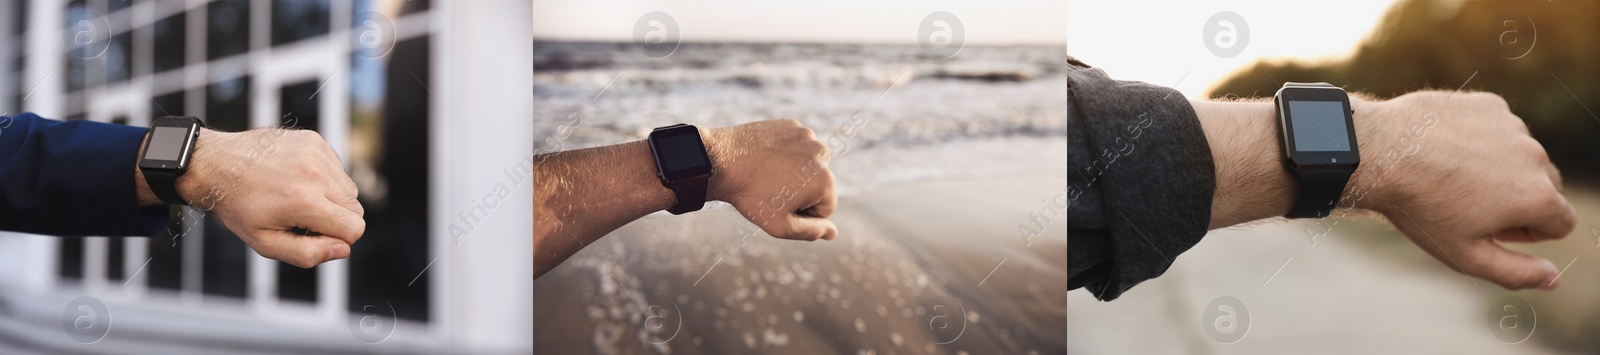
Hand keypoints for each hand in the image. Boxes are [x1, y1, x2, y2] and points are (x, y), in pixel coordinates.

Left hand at [178, 128, 365, 267]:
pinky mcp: (314, 141)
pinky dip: (325, 178)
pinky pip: (337, 168)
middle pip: (355, 210)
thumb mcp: (265, 243)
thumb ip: (307, 254)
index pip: (355, 228)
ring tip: (299, 198)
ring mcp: (316, 154)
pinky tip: (297, 179)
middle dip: (335, 220)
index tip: (312, 235)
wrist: (215, 164)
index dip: (337, 239)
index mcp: (306, 203)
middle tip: (302, 218)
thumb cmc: (238, 206)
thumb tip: (342, 249)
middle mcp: (317, 175)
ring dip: (332, 199)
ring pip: (349, 189)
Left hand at [703, 119, 838, 240]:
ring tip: (768, 174)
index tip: (780, 206)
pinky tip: (766, 158)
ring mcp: (807, 136)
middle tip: (772, 190)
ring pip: (808, 164)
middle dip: (801, 191)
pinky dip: (785, 153)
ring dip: (795, 171)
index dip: (803, 214)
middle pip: (819, 184)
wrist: (721, 160)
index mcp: (825, 180)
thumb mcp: (780, 226)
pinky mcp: (793, 125)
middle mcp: (823, 154)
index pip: (826, 208)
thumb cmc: (751, 197)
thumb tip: (833, 233)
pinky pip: (796, 146)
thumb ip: (811, 232)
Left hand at [1356, 91, 1573, 289]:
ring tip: (1453, 177)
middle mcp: (1535, 156)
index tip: (1491, 229)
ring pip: (1521, 156)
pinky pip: (1498, 128)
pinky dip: (1481, 139)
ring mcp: (1513, 126)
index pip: (1560, 223)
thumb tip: (1553, 280)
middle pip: (1546, 187)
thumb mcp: (1465, 255)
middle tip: (1470, 207)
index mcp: (1538, 196)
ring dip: (1499, 169)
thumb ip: (1516, 273)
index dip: (1527, 233)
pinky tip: (1447, 149)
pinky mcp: (1490, 104)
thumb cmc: (1420, 209)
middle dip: (1518, 201)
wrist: (1379, 153)